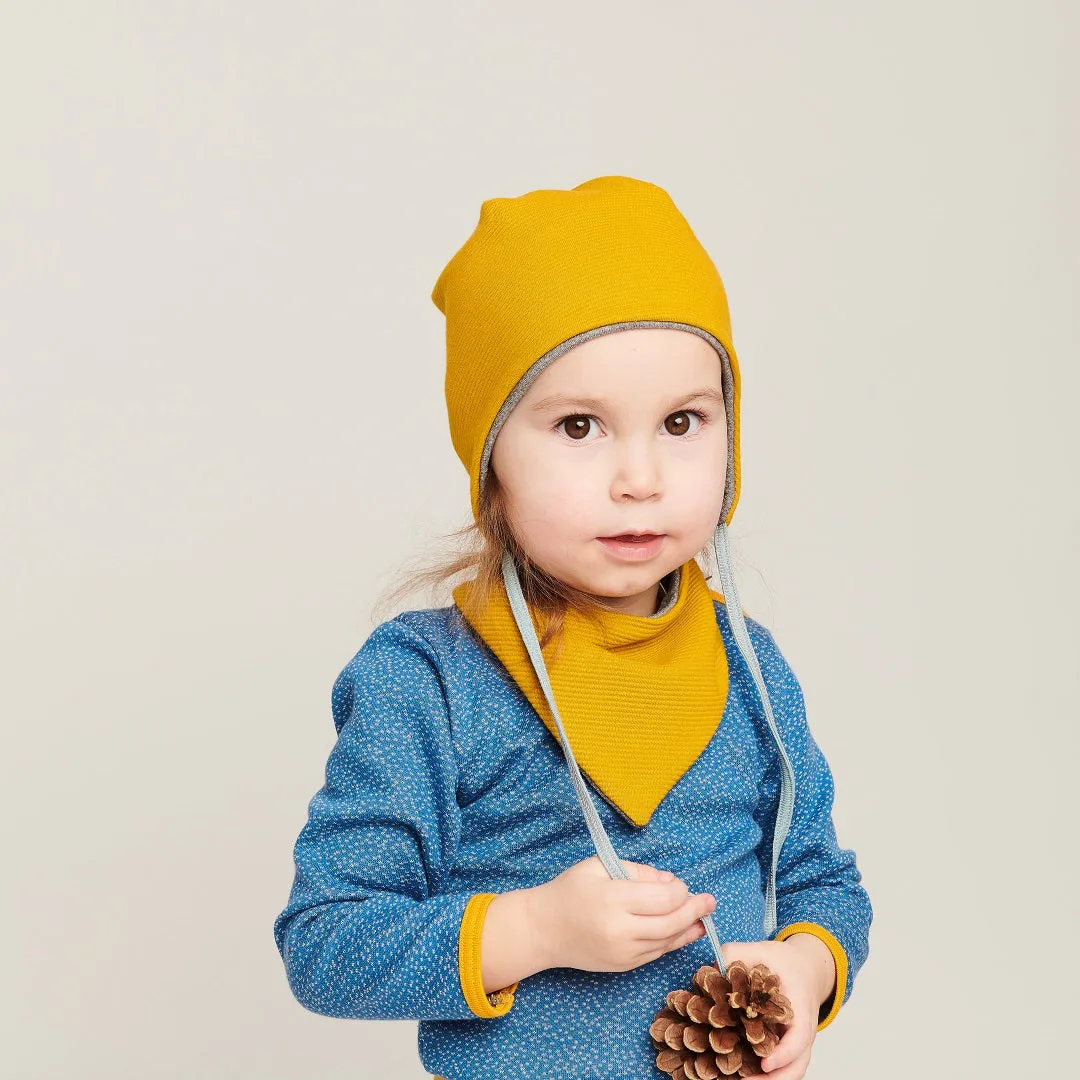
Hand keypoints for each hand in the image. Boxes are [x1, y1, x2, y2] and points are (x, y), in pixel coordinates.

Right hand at [526, 855, 715, 973]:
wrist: (542, 929)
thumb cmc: (569, 890)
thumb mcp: (598, 866)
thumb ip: (637, 871)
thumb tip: (670, 882)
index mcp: (612, 900)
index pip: (662, 898)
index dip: (680, 890)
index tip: (682, 883)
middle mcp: (620, 930)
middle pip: (671, 923)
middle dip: (694, 911)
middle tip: (711, 901)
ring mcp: (622, 953)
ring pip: (667, 942)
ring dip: (689, 929)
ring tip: (704, 918)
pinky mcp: (622, 967)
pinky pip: (655, 954)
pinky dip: (672, 942)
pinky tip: (684, 932)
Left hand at [721, 934, 835, 1078]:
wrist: (805, 968)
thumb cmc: (785, 962)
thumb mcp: (763, 949)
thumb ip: (737, 953)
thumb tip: (713, 965)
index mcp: (800, 1010)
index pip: (799, 1038)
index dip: (784, 1054)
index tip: (765, 1064)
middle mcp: (803, 1032)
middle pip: (797, 1066)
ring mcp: (796, 1043)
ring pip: (791, 1072)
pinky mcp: (786, 1047)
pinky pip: (781, 1068)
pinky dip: (766, 1076)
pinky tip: (741, 1077)